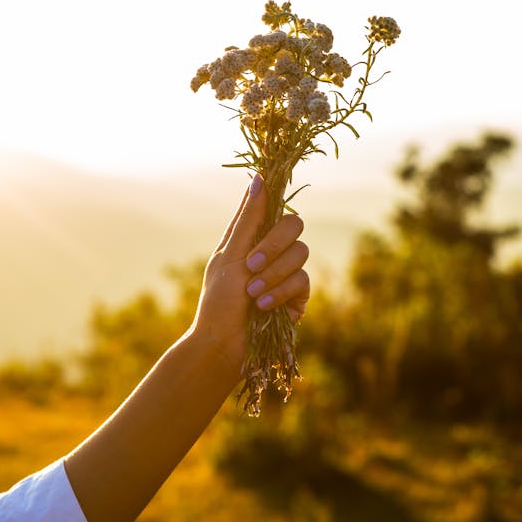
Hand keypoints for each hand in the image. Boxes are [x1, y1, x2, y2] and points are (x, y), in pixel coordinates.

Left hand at [192, 174, 309, 377]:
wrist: (225, 344)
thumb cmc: (218, 300)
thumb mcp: (230, 255)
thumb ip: (248, 219)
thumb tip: (259, 177)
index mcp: (249, 236)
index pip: (269, 206)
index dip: (273, 198)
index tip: (274, 185)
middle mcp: (270, 250)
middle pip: (293, 225)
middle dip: (274, 244)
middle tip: (252, 264)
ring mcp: (285, 273)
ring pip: (301, 252)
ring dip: (274, 273)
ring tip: (253, 293)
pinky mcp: (297, 296)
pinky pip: (303, 280)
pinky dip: (281, 292)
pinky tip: (264, 306)